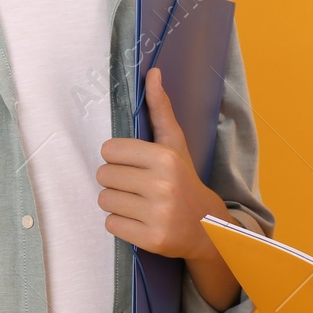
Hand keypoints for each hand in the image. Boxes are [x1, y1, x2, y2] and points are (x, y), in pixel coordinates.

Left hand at [96, 67, 225, 261]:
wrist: (208, 227)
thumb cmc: (184, 180)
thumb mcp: (175, 145)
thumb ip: (160, 109)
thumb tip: (153, 73)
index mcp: (165, 158)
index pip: (109, 150)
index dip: (117, 158)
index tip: (133, 165)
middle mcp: (162, 186)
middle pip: (104, 176)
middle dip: (115, 180)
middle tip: (136, 186)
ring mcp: (157, 215)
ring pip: (104, 200)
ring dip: (116, 202)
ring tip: (137, 203)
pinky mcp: (152, 239)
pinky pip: (111, 224)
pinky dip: (120, 223)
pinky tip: (139, 220)